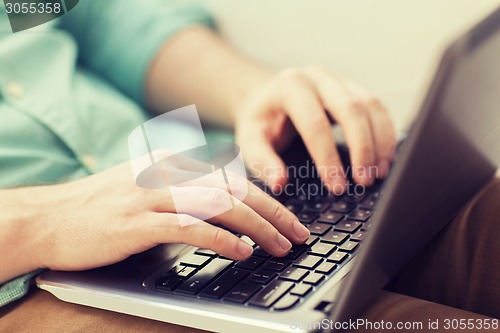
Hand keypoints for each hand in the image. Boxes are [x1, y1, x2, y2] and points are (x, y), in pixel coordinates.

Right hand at [25, 156, 309, 271]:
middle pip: (235, 191)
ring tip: (281, 246)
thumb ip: (182, 191)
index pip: (232, 180)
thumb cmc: (100, 207)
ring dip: (257, 228)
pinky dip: (222, 240)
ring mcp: (152, 196)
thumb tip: (224, 206)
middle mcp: (167, 173)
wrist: (49, 217)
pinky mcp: (138, 222)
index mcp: (173, 164)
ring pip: (220, 207)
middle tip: (298, 234)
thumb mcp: (146, 188)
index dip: (267, 201)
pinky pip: (191, 228)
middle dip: (274, 214)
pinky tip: (242, 252)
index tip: (288, 219)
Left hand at [234, 66, 396, 192]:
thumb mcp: (250, 140)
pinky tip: (384, 159)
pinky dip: (386, 135)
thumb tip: (280, 183)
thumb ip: (262, 161)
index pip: (314, 123)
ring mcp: (339, 80)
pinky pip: (378, 109)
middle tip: (364, 182)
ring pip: (370, 106)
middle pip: (350, 109)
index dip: (327, 157)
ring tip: (379, 174)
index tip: (336, 186)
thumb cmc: (261, 122)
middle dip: (362, 148)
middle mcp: (317, 77)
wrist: (268, 98)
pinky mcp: (354, 89)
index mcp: (290, 86)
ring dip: (380, 142)